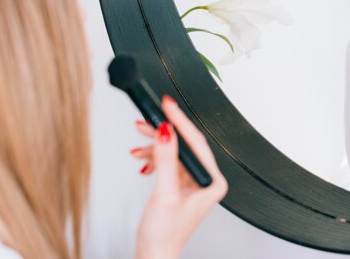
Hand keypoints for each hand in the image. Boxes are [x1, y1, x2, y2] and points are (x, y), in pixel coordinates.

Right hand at [130, 96, 227, 258]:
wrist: (155, 254)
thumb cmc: (166, 234)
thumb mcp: (164, 194)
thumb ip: (166, 161)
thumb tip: (166, 133)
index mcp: (212, 181)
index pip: (196, 142)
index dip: (179, 121)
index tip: (167, 105)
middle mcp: (205, 179)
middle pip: (184, 144)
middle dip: (163, 132)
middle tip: (146, 119)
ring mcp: (192, 181)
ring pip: (173, 151)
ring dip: (154, 146)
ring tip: (137, 143)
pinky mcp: (180, 184)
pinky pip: (168, 162)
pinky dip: (153, 158)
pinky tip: (142, 160)